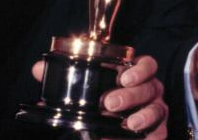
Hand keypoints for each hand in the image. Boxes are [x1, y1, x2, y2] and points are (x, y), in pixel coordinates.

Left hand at [32, 55, 166, 137]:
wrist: (110, 132)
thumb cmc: (102, 102)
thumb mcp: (84, 89)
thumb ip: (63, 77)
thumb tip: (38, 69)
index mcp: (135, 75)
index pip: (147, 65)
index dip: (139, 69)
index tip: (123, 77)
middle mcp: (150, 90)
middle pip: (150, 87)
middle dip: (131, 95)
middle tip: (109, 103)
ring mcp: (155, 111)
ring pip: (158, 110)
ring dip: (143, 116)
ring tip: (128, 125)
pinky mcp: (157, 132)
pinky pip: (159, 134)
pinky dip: (149, 138)